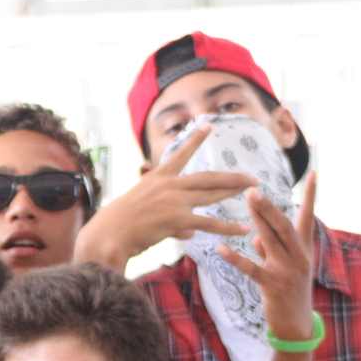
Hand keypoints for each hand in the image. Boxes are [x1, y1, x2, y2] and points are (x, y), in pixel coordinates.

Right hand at [75, 126, 255, 267]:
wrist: (107, 236)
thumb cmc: (116, 227)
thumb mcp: (142, 214)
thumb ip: (172, 220)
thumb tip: (191, 231)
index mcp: (157, 178)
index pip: (180, 155)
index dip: (195, 140)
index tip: (208, 125)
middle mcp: (169, 185)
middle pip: (208, 178)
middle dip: (233, 177)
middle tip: (251, 177)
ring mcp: (175, 200)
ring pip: (213, 194)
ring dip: (235, 192)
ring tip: (253, 191)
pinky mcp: (178, 218)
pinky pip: (209, 222)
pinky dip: (227, 227)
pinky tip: (242, 228)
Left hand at [216, 173, 318, 342]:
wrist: (296, 324)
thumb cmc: (289, 292)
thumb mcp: (284, 267)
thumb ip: (271, 250)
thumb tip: (256, 237)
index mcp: (303, 249)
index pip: (308, 217)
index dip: (312, 196)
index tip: (314, 173)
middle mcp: (299, 256)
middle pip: (285, 225)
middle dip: (270, 206)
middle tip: (254, 189)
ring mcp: (287, 271)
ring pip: (271, 240)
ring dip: (259, 220)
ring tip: (248, 201)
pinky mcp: (273, 285)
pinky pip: (252, 268)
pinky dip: (236, 258)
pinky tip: (221, 248)